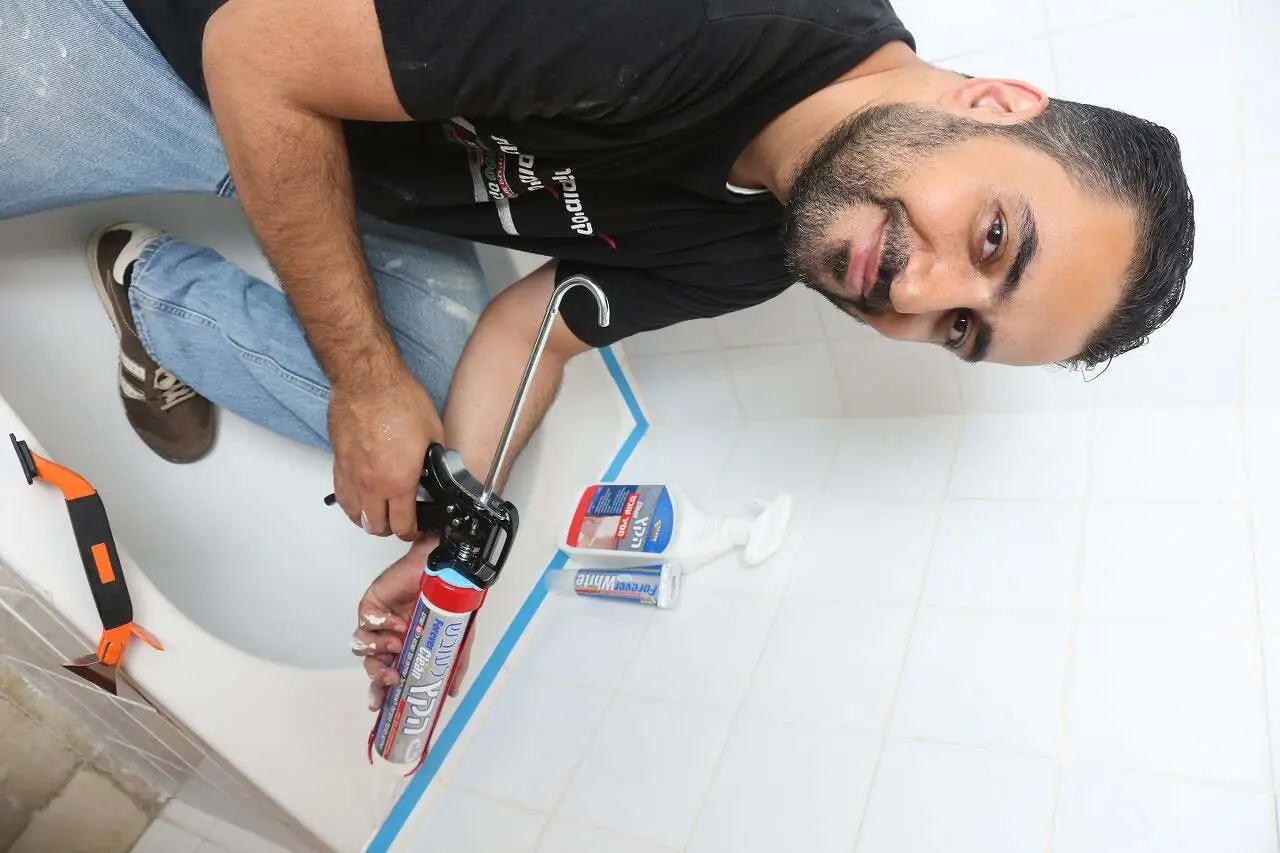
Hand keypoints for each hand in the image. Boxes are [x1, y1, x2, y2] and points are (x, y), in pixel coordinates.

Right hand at [329, 366, 440, 540]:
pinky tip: (359, 498)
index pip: (402, 525)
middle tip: (399, 522)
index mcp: (399, 481)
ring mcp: (352, 475)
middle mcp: (372, 484)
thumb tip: (439, 468)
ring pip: (354, 515)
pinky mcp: (338, 463)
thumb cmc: (397, 399)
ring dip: (367, 520)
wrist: (366, 381)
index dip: (412, 531)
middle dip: (390, 529)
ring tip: (379, 515)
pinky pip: (341, 494)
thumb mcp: (433, 433)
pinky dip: (351, 503)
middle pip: (376, 526)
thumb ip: (435, 459)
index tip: (416, 527)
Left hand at [352, 537, 474, 710]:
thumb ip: (454, 666)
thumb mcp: (456, 640)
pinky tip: (398, 620)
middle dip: (377, 677)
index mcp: (406, 650)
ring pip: (363, 647)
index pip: (387, 677)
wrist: (446, 572)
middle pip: (371, 666)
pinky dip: (381, 624)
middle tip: (391, 678)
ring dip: (380, 648)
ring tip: (400, 640)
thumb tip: (452, 692)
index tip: (381, 707)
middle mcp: (389, 639)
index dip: (380, 693)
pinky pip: (365, 623)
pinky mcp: (371, 606)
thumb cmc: (451, 603)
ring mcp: (379, 623)